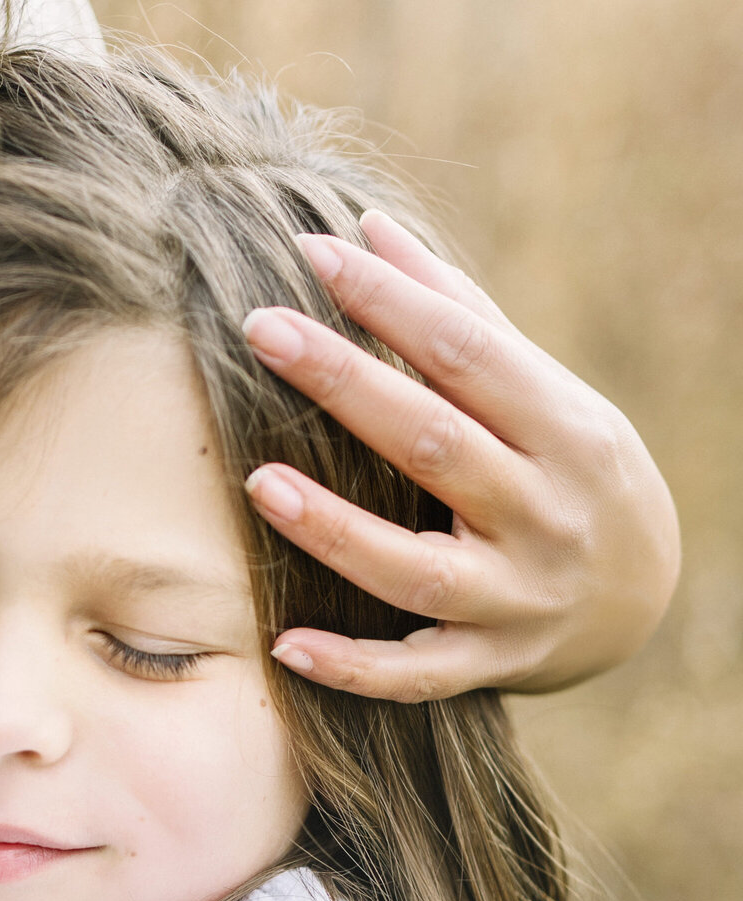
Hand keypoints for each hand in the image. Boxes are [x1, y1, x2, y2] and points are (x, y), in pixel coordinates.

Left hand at [240, 209, 679, 699]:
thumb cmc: (570, 469)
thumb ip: (455, 315)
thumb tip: (368, 226)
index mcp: (564, 428)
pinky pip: (415, 673)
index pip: (467, 355)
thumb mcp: (541, 391)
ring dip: (335, 530)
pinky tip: (283, 642)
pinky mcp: (491, 664)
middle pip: (435, 443)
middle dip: (345, 383)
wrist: (642, 597)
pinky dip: (351, 664)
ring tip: (259, 481)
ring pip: (416, 569)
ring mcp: (517, 597)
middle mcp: (545, 513)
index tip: (314, 254)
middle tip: (261, 329)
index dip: (389, 303)